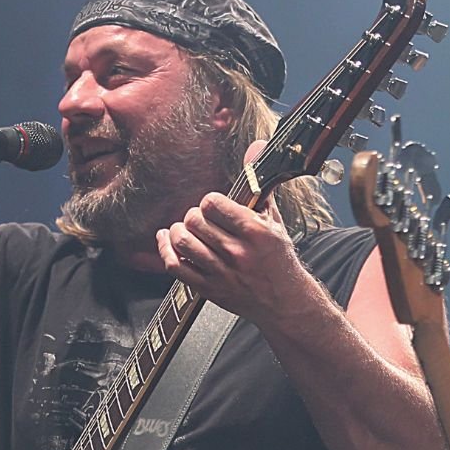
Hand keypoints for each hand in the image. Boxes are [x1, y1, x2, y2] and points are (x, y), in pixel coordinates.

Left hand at [154, 142, 310, 322]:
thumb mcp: (273, 219)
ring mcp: (221, 272)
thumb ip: (259, 184)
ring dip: (178, 232)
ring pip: (183, 242)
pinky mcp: (208, 288)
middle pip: (194, 221)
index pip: (214, 204)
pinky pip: (175, 266)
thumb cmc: (279, 259)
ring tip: (185, 230)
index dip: (210, 202)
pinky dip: (165, 250)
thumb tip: (257, 147)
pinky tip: (168, 241)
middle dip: (194, 216)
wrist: (284, 302)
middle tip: (201, 220)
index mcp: (255, 232)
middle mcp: (237, 252)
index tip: (215, 206)